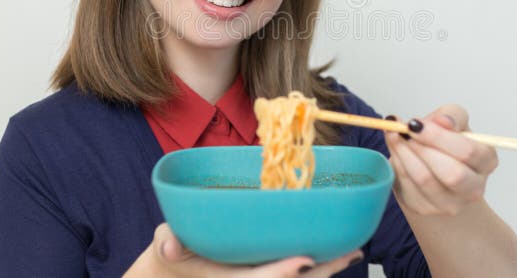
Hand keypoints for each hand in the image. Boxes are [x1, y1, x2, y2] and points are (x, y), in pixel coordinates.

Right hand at [123, 222, 363, 276]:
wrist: (171, 272)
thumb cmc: (171, 254)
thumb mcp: (165, 246)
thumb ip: (168, 242)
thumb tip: (167, 244)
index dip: (281, 273)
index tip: (304, 260)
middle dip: (320, 272)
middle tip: (349, 254)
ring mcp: (256, 277)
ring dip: (325, 269)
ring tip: (351, 252)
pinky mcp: (262, 271)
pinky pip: (293, 273)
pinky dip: (315, 265)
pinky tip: (334, 252)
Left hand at [383, 104, 498, 215]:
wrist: (435, 167)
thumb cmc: (447, 142)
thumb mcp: (454, 120)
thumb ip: (450, 115)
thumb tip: (443, 120)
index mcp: (486, 161)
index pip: (468, 152)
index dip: (438, 137)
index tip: (415, 123)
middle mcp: (474, 188)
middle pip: (452, 174)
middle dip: (422, 148)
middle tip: (404, 131)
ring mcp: (451, 203)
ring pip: (425, 179)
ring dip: (404, 153)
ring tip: (395, 135)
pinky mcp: (426, 208)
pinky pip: (407, 186)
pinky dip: (397, 164)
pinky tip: (395, 149)